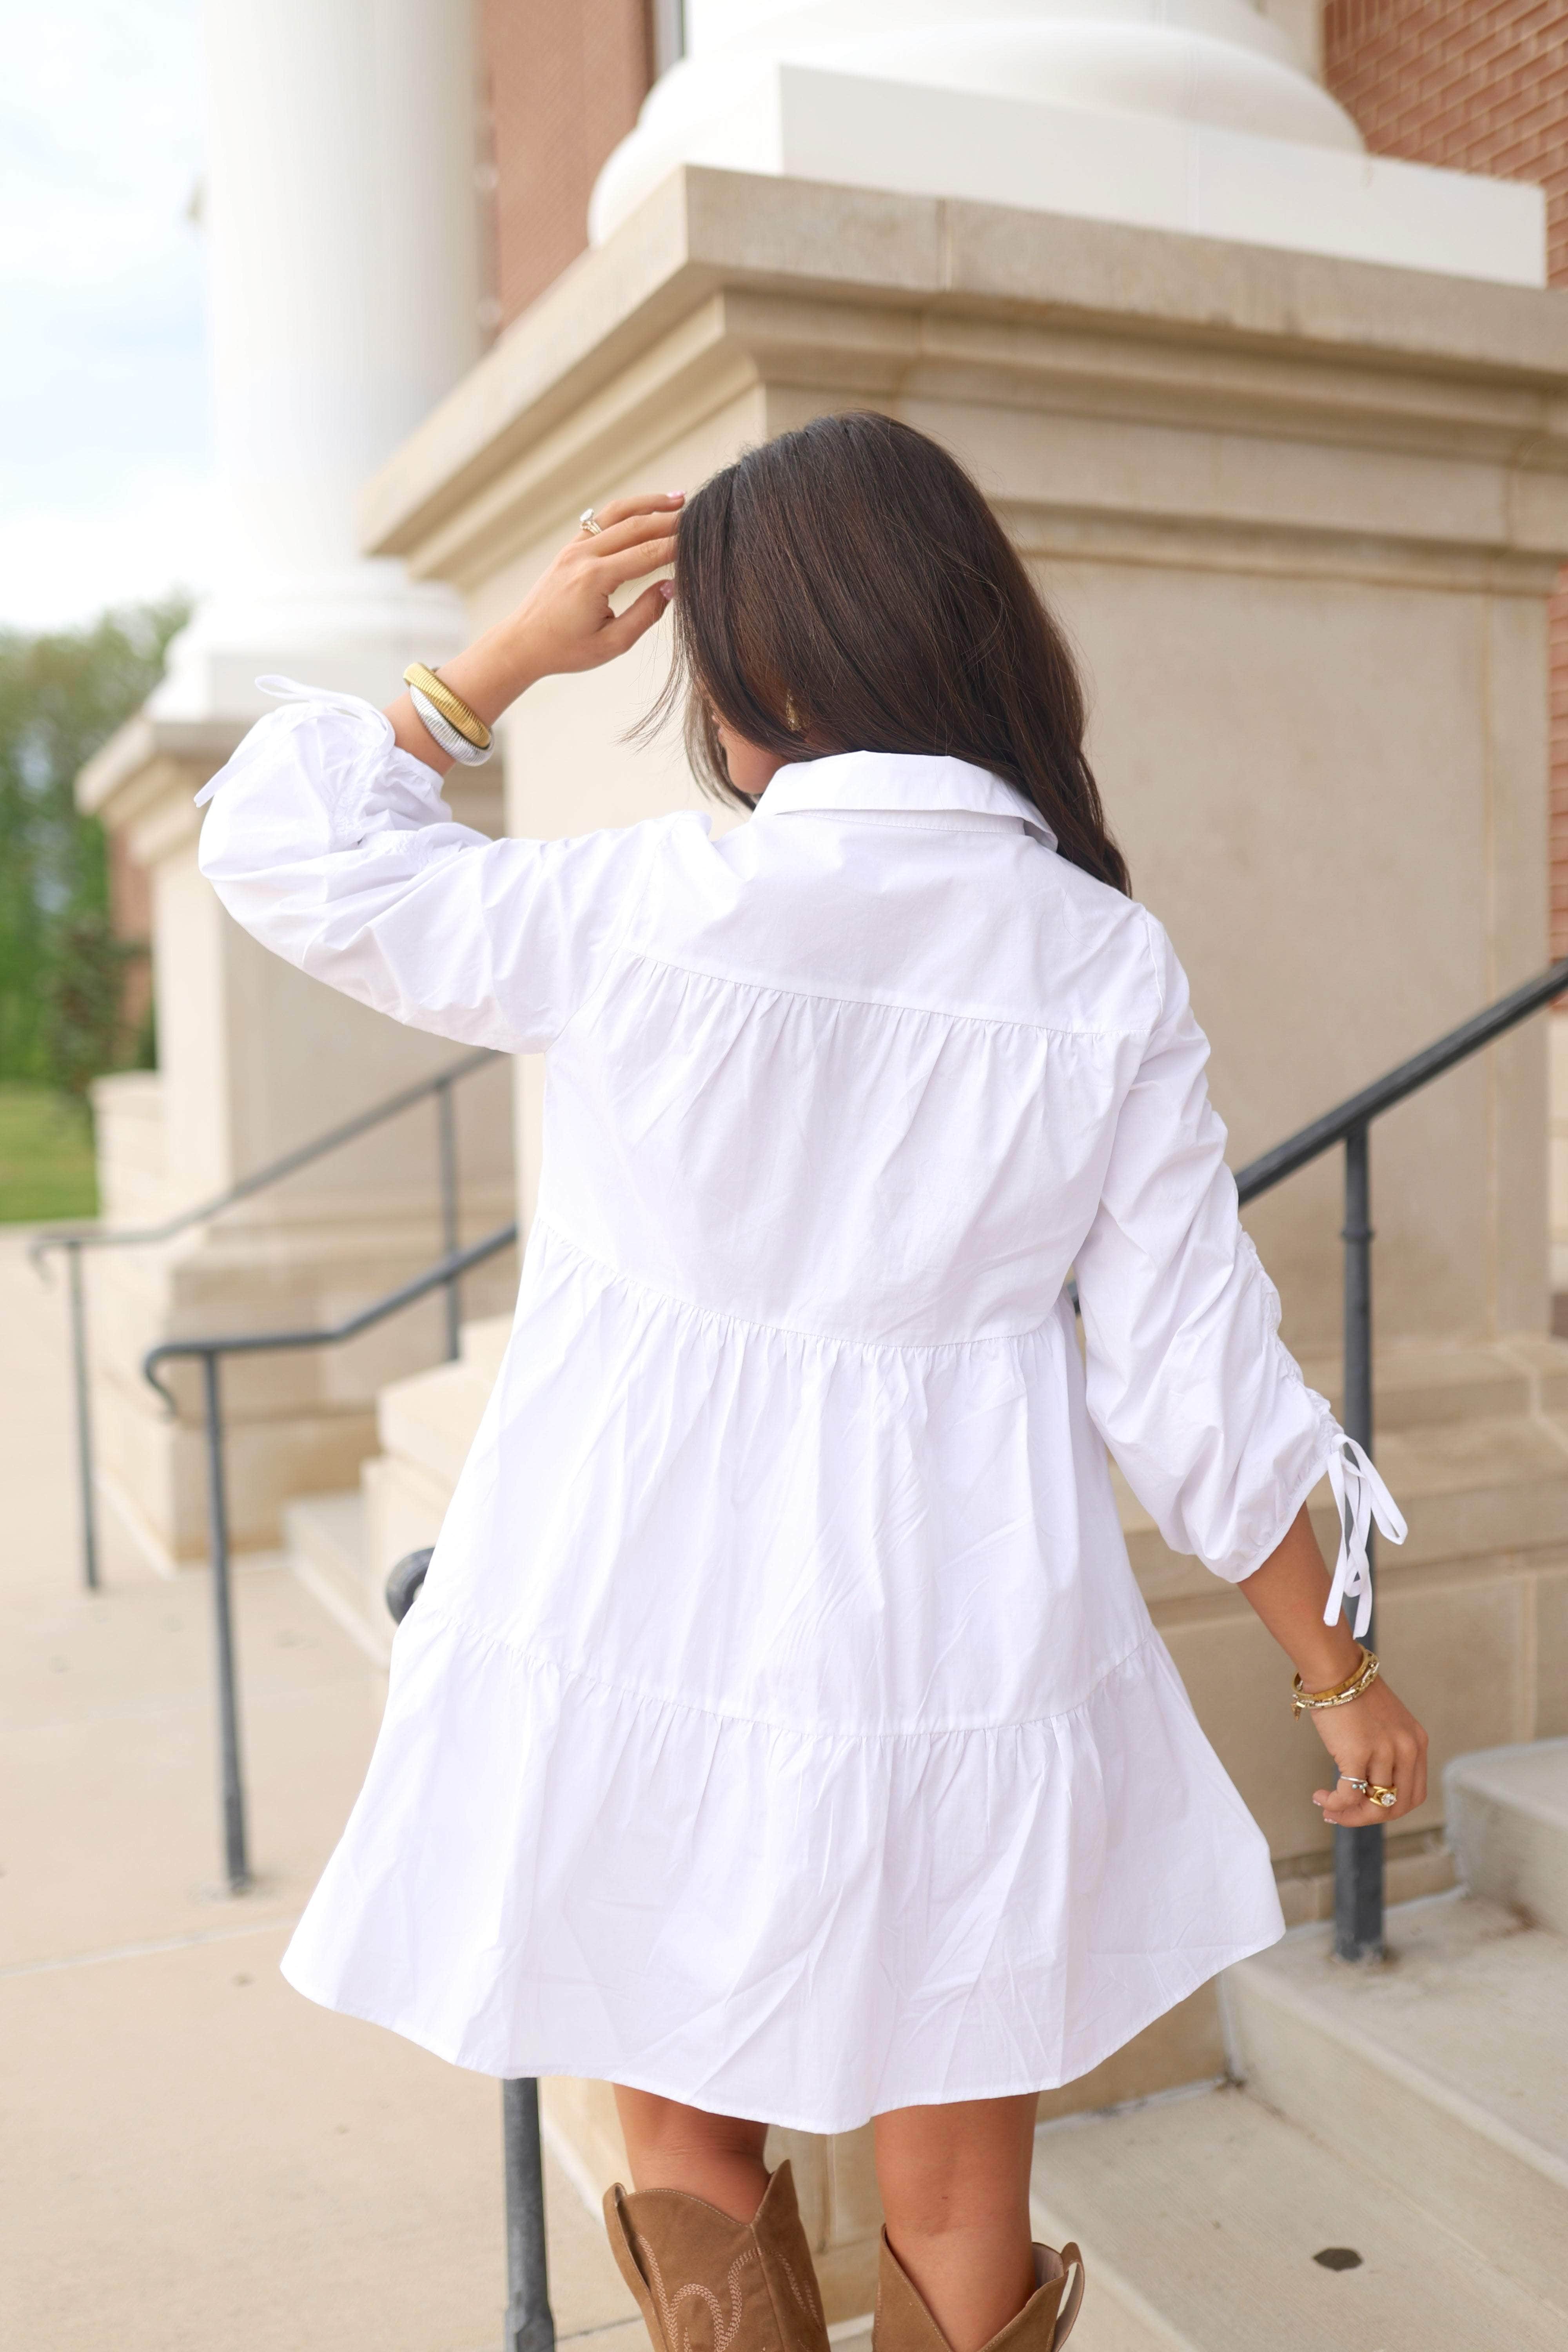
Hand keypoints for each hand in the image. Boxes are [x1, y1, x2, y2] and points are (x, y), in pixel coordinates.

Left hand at [497, 491, 682, 684]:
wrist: (522, 643)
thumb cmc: (565, 650)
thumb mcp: (611, 643)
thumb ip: (645, 614)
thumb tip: (672, 586)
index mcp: (594, 579)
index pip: (648, 554)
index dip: (678, 547)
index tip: (702, 542)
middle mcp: (583, 556)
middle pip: (636, 526)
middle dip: (670, 519)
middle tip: (700, 516)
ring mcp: (574, 547)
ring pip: (617, 513)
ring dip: (649, 503)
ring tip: (678, 498)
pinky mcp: (570, 548)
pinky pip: (601, 520)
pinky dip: (626, 511)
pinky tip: (645, 510)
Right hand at [1310, 1676, 1428, 1826]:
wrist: (1336, 1669)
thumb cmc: (1353, 1694)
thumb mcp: (1385, 1725)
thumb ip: (1386, 1752)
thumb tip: (1367, 1788)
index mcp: (1416, 1743)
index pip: (1413, 1795)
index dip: (1389, 1809)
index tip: (1364, 1808)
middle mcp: (1407, 1749)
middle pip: (1396, 1806)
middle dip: (1367, 1818)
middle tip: (1343, 1815)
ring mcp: (1385, 1751)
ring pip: (1373, 1805)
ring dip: (1349, 1815)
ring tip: (1328, 1808)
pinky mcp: (1358, 1752)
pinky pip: (1348, 1794)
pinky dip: (1334, 1803)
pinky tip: (1321, 1797)